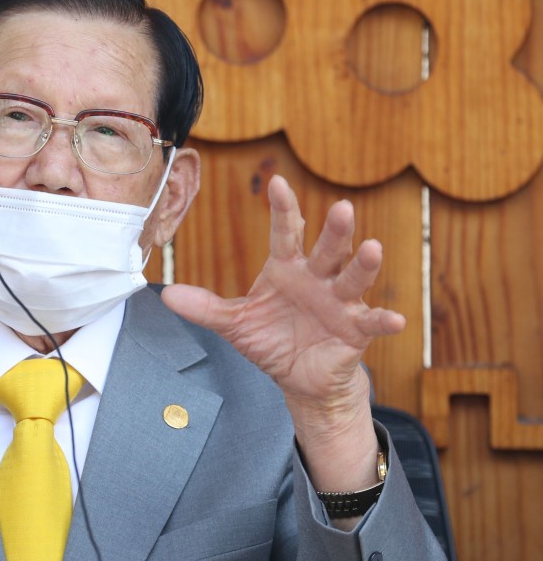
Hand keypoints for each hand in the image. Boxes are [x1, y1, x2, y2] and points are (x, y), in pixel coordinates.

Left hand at [162, 175, 398, 490]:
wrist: (298, 378)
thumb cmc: (271, 340)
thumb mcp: (235, 324)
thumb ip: (205, 308)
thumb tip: (166, 294)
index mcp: (287, 268)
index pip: (286, 233)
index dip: (283, 208)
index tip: (277, 182)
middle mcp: (317, 278)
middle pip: (327, 248)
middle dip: (334, 230)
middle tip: (342, 207)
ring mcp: (340, 302)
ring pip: (353, 277)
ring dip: (364, 264)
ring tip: (371, 248)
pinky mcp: (356, 329)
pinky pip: (371, 321)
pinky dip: (383, 320)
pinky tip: (395, 319)